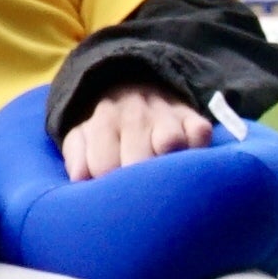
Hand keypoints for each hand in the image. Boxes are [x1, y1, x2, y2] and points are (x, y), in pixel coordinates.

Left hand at [61, 82, 214, 180]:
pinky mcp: (193, 116)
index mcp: (104, 122)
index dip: (108, 186)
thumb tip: (80, 178)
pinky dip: (198, 150)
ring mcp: (166, 114)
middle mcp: (135, 116)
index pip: (104, 166)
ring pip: (172, 143)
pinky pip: (200, 134)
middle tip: (138, 195)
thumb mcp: (82, 134)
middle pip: (139, 159)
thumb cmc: (108, 124)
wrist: (136, 83)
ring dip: (169, 166)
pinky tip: (187, 161)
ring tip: (163, 181)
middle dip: (138, 183)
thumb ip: (77, 155)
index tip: (113, 193)